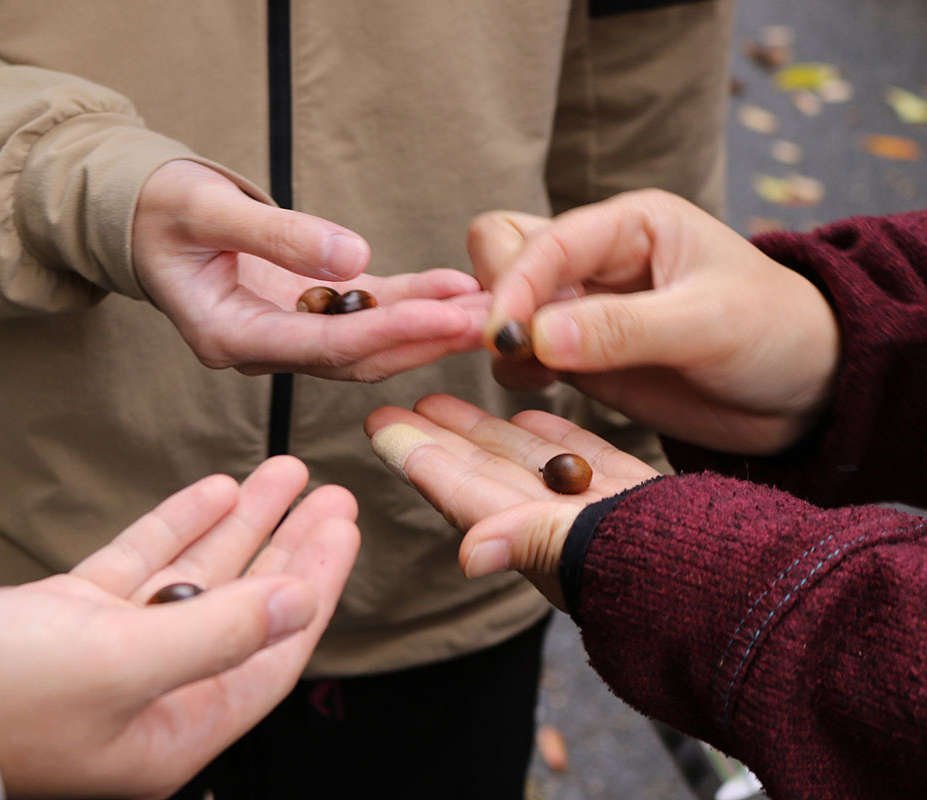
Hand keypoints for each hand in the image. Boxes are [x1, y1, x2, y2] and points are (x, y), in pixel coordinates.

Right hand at [0, 456, 358, 799]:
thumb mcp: (117, 663)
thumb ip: (217, 633)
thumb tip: (299, 603)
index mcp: (173, 729)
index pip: (270, 650)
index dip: (314, 584)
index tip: (345, 527)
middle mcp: (149, 694)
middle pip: (242, 607)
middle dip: (287, 547)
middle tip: (329, 491)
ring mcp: (106, 653)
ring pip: (193, 578)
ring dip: (239, 525)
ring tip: (283, 471)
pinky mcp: (66, 619)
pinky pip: (139, 566)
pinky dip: (175, 527)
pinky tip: (212, 489)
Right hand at [132, 160, 487, 381]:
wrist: (140, 215)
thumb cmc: (160, 208)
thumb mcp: (205, 210)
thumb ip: (275, 235)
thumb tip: (353, 256)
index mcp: (230, 337)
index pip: (323, 344)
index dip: (390, 333)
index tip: (448, 317)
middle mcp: (263, 348)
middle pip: (356, 357)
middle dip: (423, 340)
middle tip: (491, 323)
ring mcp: (286, 334)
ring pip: (367, 344)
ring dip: (426, 328)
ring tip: (488, 309)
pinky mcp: (304, 310)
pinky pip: (364, 313)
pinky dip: (408, 304)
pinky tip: (453, 289)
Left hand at [366, 394, 657, 608]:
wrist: (755, 587)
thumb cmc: (674, 574)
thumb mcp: (597, 553)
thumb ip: (528, 543)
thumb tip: (466, 555)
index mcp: (538, 541)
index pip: (463, 493)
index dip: (420, 459)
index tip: (379, 426)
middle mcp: (557, 530)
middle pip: (481, 474)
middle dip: (439, 439)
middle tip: (393, 403)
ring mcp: (595, 514)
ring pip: (525, 462)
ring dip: (484, 431)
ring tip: (444, 394)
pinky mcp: (634, 500)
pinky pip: (580, 459)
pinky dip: (552, 434)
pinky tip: (530, 409)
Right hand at [468, 190, 840, 453]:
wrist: (805, 390)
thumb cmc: (774, 334)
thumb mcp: (708, 325)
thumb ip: (623, 329)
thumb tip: (537, 336)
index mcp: (630, 225)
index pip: (543, 239)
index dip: (515, 284)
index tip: (504, 336)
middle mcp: (597, 258)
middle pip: (502, 249)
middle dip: (491, 295)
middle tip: (505, 345)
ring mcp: (582, 308)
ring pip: (501, 300)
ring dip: (496, 334)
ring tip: (521, 367)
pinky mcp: (578, 355)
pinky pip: (518, 352)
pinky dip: (512, 367)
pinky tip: (536, 384)